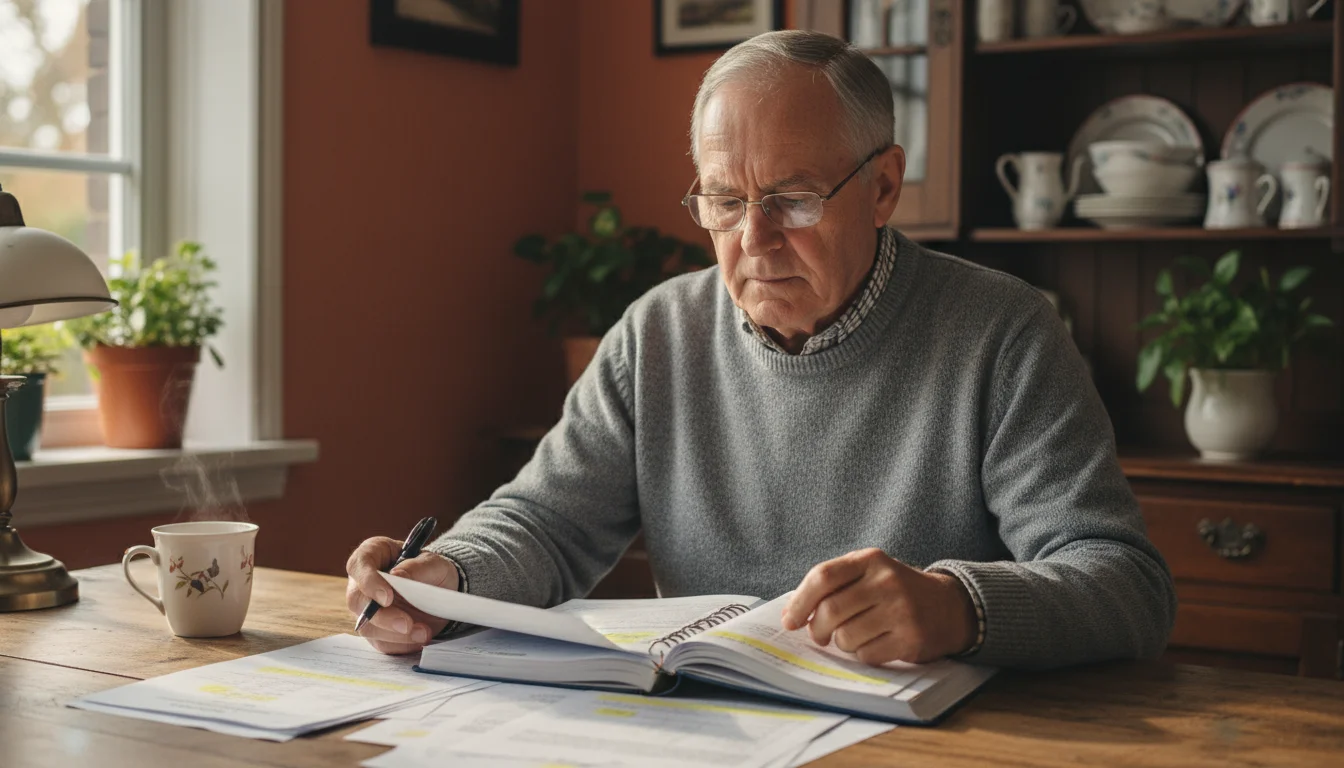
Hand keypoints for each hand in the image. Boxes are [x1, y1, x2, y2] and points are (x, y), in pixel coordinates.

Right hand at [346, 536, 456, 654]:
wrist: (442, 593)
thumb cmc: (432, 571)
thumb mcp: (434, 563)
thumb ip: (417, 567)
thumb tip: (397, 575)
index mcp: (373, 554)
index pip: (359, 565)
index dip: (369, 582)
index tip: (387, 597)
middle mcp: (363, 582)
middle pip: (357, 600)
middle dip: (382, 616)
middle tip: (406, 624)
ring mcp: (367, 608)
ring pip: (367, 626)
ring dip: (395, 634)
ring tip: (423, 632)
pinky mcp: (376, 630)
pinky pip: (381, 642)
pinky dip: (401, 644)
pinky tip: (419, 638)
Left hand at [780, 548, 976, 665]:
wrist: (949, 606)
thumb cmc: (896, 591)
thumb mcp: (870, 573)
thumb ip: (834, 585)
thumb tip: (793, 613)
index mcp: (871, 560)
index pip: (823, 577)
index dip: (801, 601)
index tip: (791, 620)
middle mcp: (887, 582)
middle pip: (830, 610)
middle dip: (816, 629)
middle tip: (819, 635)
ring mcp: (901, 610)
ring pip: (846, 637)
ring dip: (842, 643)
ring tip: (855, 636)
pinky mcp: (911, 638)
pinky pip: (867, 654)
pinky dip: (863, 654)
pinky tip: (875, 643)